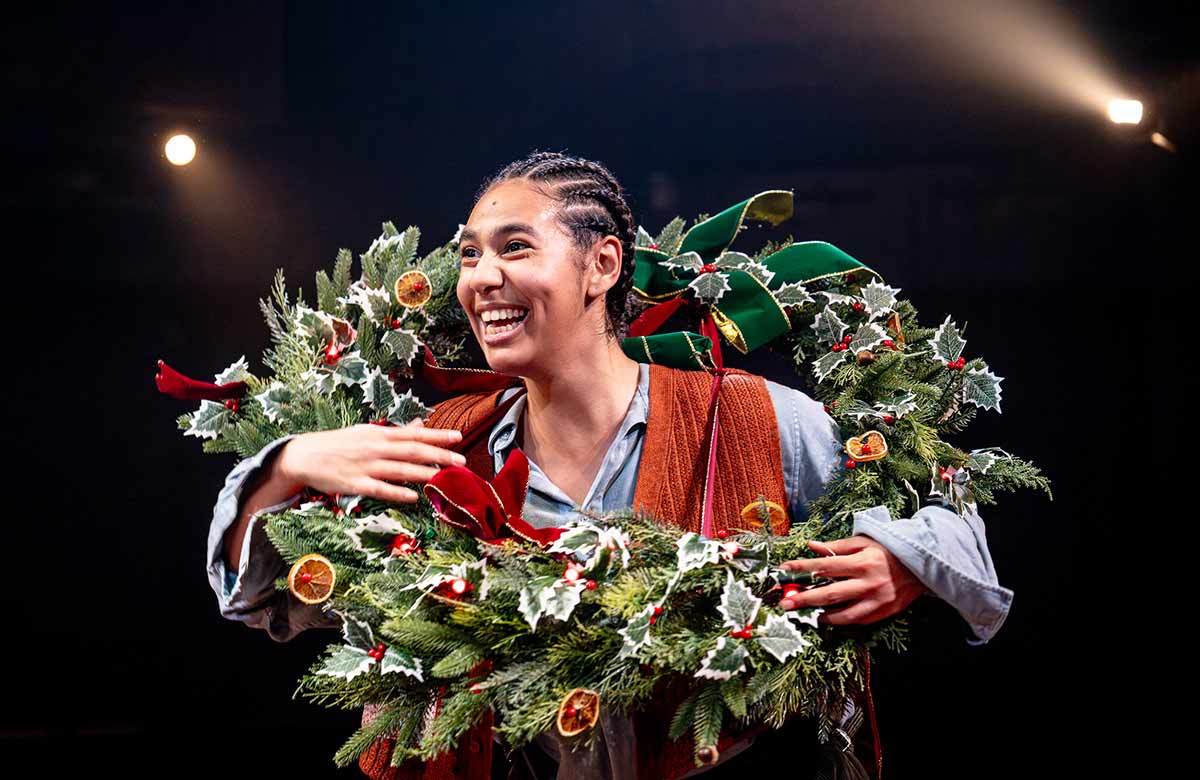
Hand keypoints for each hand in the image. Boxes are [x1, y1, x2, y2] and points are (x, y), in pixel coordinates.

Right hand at [276, 419, 464, 503]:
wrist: (305, 455)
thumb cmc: (340, 444)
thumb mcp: (368, 432)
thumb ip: (396, 432)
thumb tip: (420, 425)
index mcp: (380, 434)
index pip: (414, 434)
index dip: (437, 435)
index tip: (458, 437)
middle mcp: (375, 448)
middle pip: (412, 451)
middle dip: (438, 455)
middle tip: (461, 460)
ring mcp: (366, 466)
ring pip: (399, 470)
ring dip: (423, 473)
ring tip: (444, 476)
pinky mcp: (355, 484)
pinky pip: (379, 489)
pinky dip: (397, 492)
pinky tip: (413, 496)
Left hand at [776, 536, 926, 625]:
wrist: (921, 566)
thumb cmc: (888, 551)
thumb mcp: (863, 542)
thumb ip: (836, 546)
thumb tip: (811, 546)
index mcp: (862, 562)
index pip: (824, 565)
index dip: (801, 568)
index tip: (783, 570)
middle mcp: (868, 583)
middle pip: (829, 594)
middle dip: (804, 599)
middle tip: (785, 603)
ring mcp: (876, 601)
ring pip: (843, 614)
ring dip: (821, 615)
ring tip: (804, 613)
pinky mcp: (883, 613)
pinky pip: (857, 621)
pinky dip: (840, 620)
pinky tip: (827, 617)